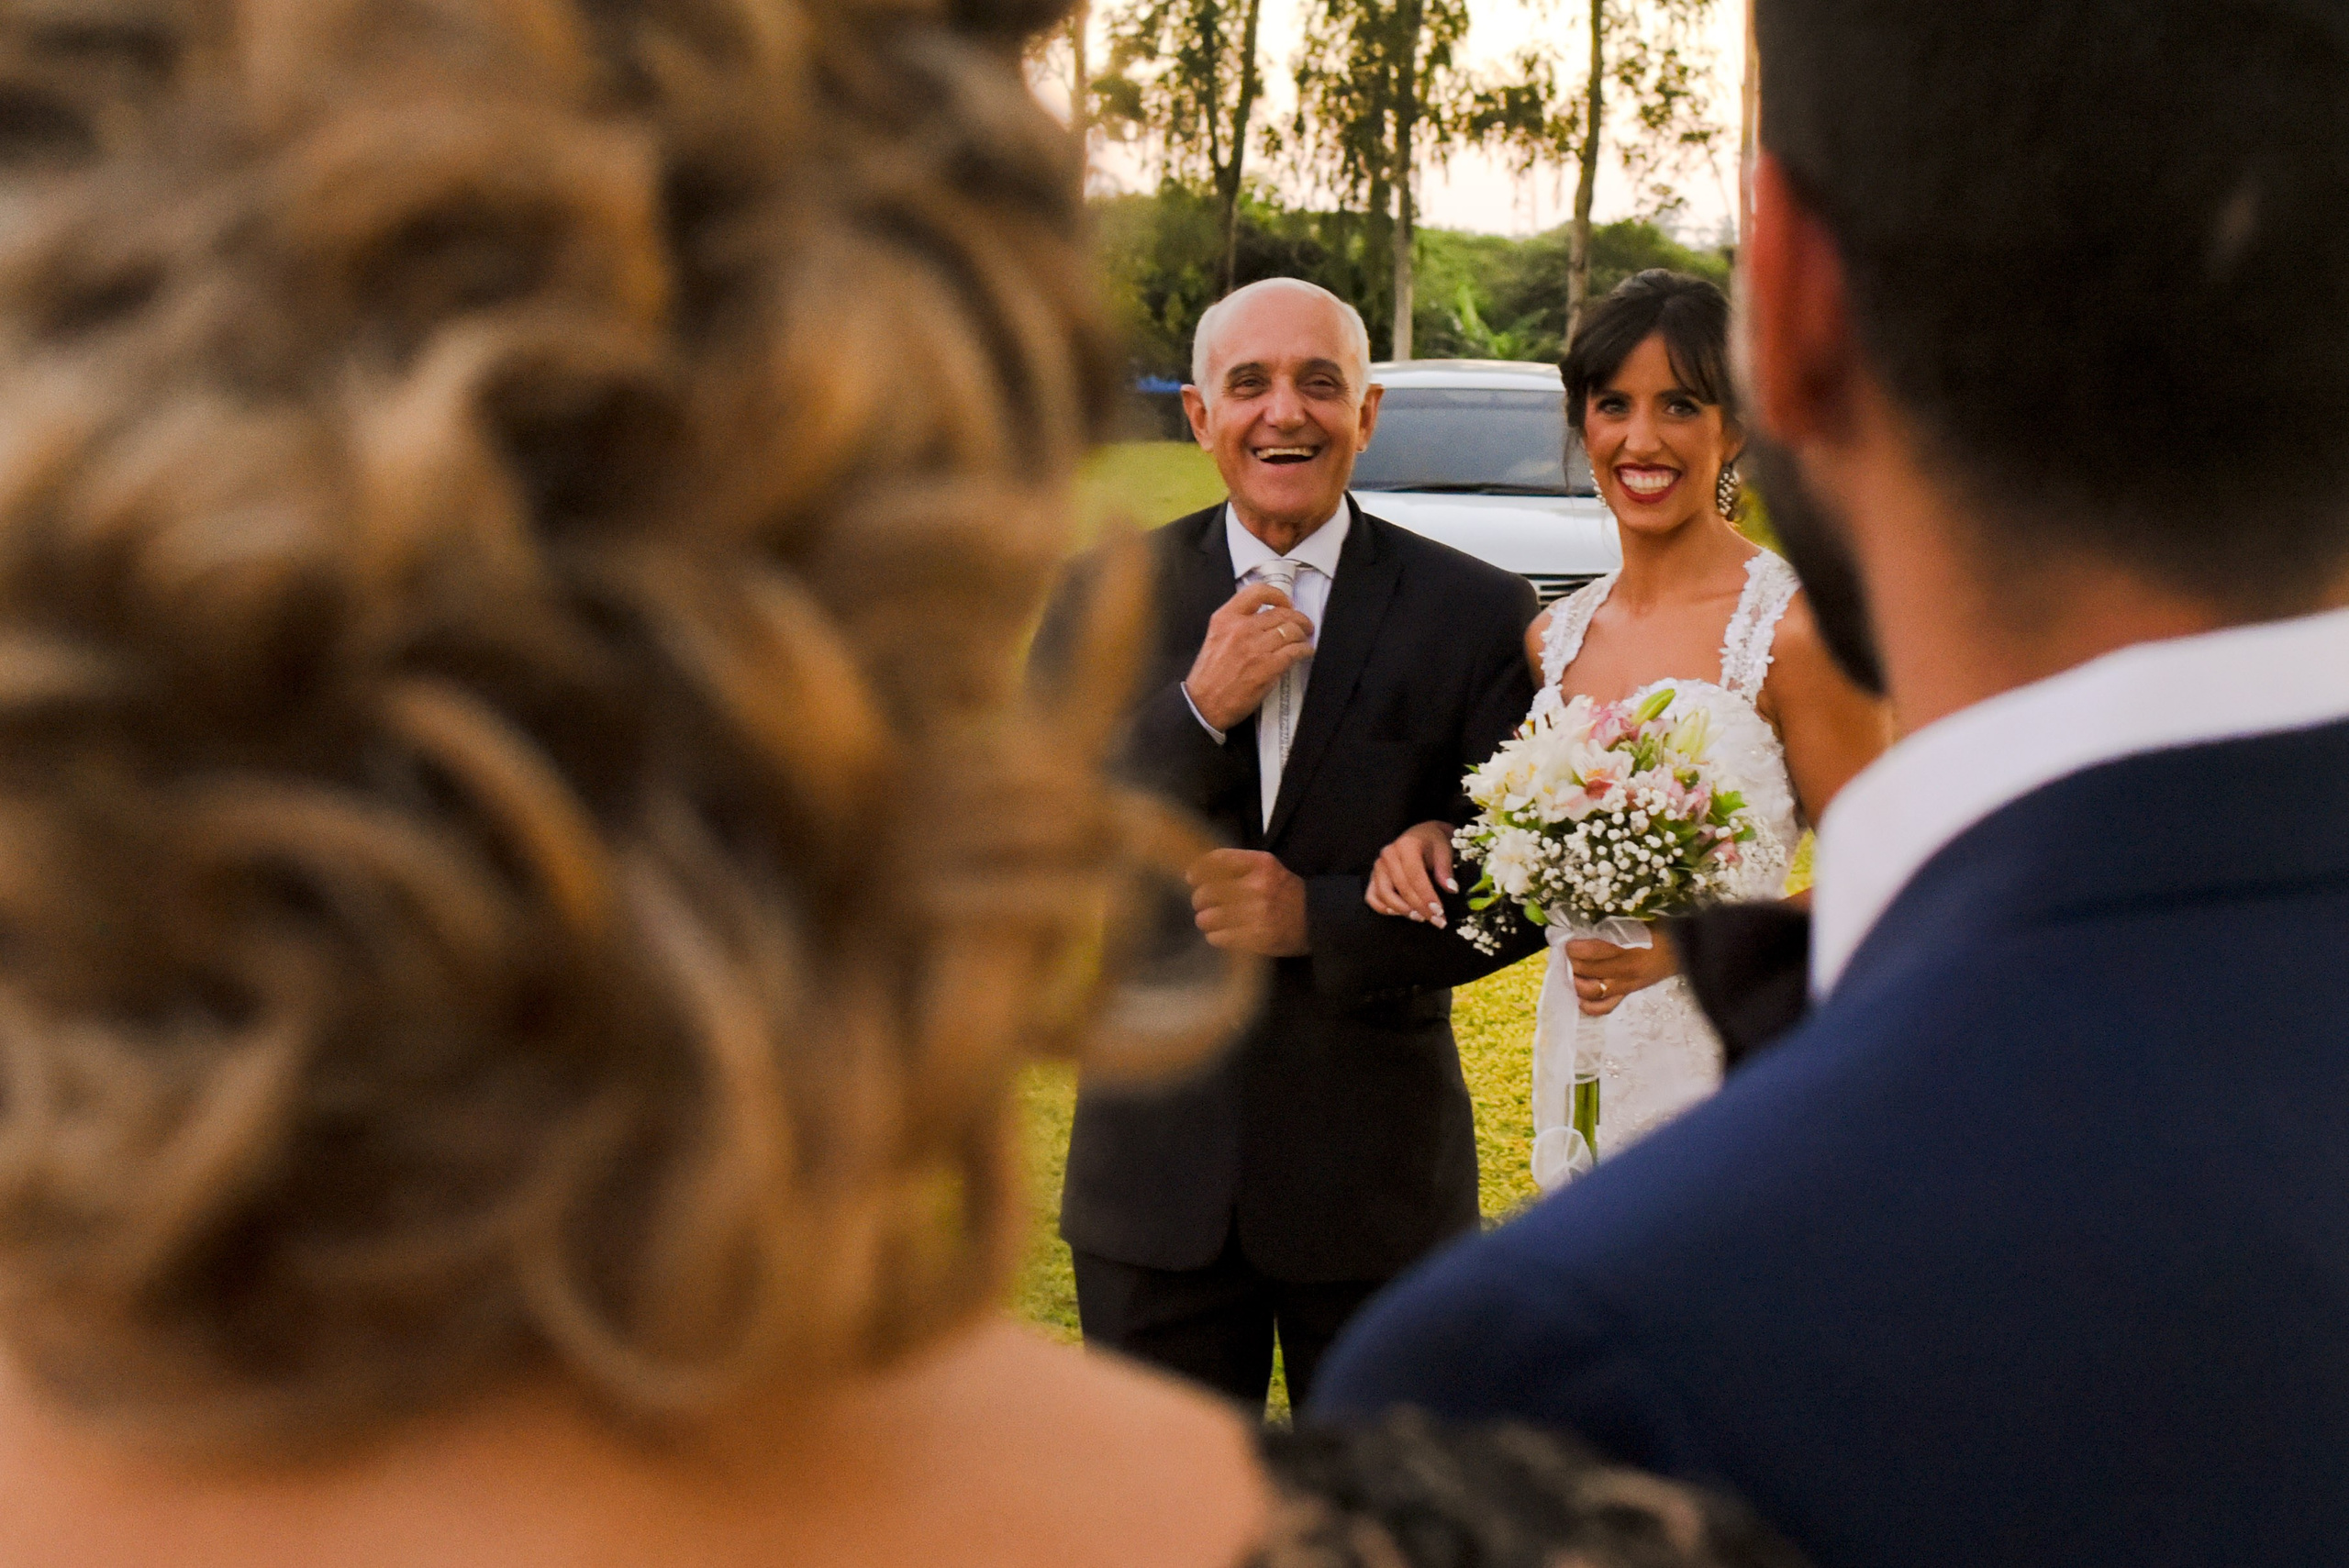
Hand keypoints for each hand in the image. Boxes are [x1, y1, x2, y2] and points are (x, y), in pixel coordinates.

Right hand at [1182, 583, 1316, 732]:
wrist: (1203, 704)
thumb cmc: (1208, 676)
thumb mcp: (1216, 638)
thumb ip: (1237, 625)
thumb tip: (1265, 622)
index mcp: (1225, 618)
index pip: (1257, 592)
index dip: (1278, 596)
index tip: (1285, 603)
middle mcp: (1241, 628)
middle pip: (1281, 613)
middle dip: (1298, 618)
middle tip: (1303, 624)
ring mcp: (1256, 647)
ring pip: (1292, 630)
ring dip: (1303, 634)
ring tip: (1304, 639)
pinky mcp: (1269, 667)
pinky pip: (1295, 651)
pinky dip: (1305, 650)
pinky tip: (1305, 652)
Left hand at [1189, 848, 1308, 956]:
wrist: (1317, 918)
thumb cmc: (1285, 891)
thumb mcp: (1268, 867)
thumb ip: (1238, 865)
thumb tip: (1197, 872)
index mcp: (1261, 864)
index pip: (1216, 862)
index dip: (1197, 870)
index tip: (1192, 878)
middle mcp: (1258, 886)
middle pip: (1206, 893)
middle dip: (1199, 900)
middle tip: (1203, 904)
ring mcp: (1257, 914)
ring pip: (1208, 918)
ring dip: (1205, 920)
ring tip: (1213, 921)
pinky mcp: (1256, 938)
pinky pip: (1218, 937)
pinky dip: (1215, 936)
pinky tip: (1223, 934)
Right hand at [1365, 821, 1457, 927]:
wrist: (1421, 835)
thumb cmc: (1433, 842)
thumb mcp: (1444, 849)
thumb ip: (1446, 868)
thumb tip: (1451, 889)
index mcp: (1406, 845)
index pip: (1415, 876)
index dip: (1427, 896)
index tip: (1439, 912)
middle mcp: (1388, 854)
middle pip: (1402, 888)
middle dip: (1420, 908)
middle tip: (1437, 920)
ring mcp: (1377, 866)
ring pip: (1384, 894)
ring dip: (1402, 910)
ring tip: (1421, 917)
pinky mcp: (1372, 877)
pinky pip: (1372, 897)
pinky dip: (1383, 908)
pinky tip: (1401, 913)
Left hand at [1567, 931, 1678, 1015]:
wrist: (1688, 949)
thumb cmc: (1662, 930)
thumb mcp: (1639, 921)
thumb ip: (1614, 925)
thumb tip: (1587, 924)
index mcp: (1629, 950)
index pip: (1594, 953)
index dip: (1576, 949)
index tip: (1568, 942)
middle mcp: (1626, 972)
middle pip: (1588, 972)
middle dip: (1573, 963)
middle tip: (1568, 955)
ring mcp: (1626, 985)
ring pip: (1593, 992)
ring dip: (1577, 983)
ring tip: (1572, 973)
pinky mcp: (1629, 993)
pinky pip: (1606, 1007)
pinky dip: (1589, 1006)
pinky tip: (1579, 998)